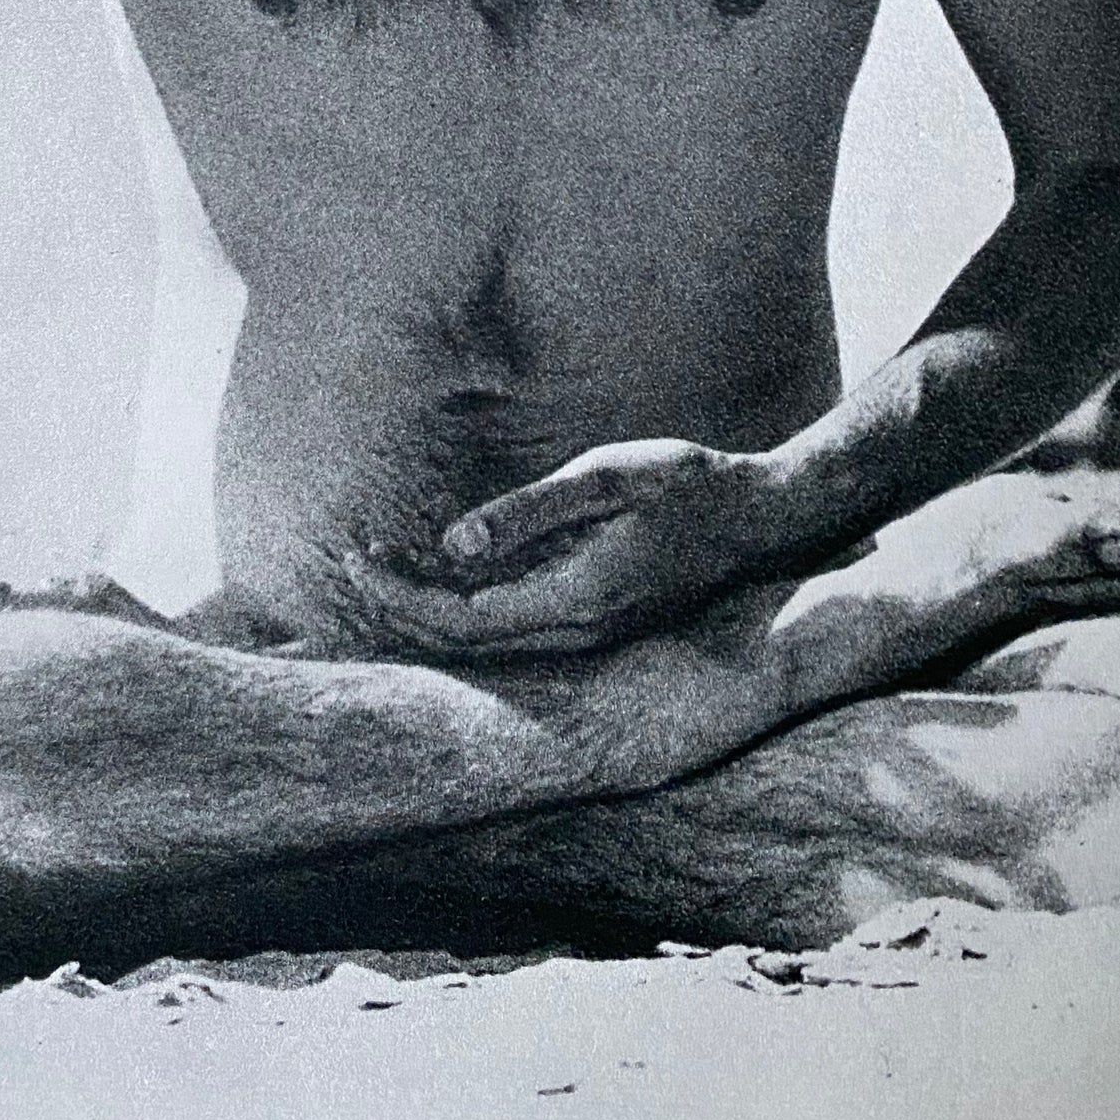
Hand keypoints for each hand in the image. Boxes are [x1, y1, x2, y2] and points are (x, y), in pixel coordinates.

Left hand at [343, 439, 770, 660]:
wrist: (763, 520)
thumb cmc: (687, 486)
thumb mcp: (606, 478)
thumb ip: (529, 513)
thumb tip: (451, 545)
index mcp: (576, 599)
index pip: (462, 619)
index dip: (402, 595)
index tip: (360, 556)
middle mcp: (579, 632)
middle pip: (467, 640)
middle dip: (403, 603)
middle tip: (356, 557)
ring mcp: (591, 634)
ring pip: (490, 637)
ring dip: (434, 604)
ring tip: (388, 559)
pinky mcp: (597, 620)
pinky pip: (518, 625)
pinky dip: (472, 600)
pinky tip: (449, 567)